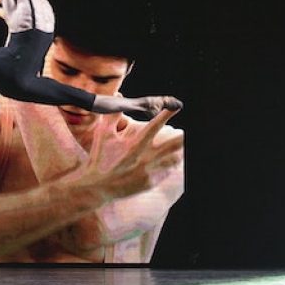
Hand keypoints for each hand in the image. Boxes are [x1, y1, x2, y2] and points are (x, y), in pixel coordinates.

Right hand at [69, 109, 183, 203]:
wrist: (96, 187)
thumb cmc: (99, 158)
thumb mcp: (103, 134)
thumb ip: (113, 115)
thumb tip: (119, 97)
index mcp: (134, 144)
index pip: (154, 125)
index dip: (167, 114)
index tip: (177, 105)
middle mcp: (144, 157)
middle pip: (171, 145)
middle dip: (182, 137)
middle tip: (188, 131)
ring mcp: (148, 171)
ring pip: (173, 159)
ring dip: (181, 150)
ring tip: (187, 144)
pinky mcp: (150, 183)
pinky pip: (166, 172)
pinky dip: (173, 164)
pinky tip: (179, 158)